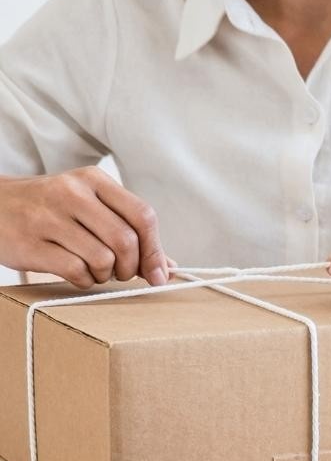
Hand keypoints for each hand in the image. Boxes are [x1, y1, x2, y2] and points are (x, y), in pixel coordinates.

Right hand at [0, 167, 168, 287]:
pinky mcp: (32, 243)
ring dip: (105, 275)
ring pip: (103, 260)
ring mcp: (49, 217)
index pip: (143, 216)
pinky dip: (83, 280)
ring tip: (92, 268)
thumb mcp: (90, 207)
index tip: (158, 274)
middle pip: (126, 242)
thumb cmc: (51, 211)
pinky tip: (74, 271)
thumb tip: (168, 267)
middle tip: (120, 272)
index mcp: (93, 180)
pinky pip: (77, 272)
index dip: (156, 251)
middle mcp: (71, 193)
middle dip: (131, 268)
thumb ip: (129, 231)